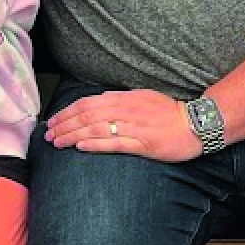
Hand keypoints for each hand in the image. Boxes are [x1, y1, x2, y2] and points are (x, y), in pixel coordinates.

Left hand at [45, 88, 198, 161]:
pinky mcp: (144, 145)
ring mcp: (135, 128)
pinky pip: (115, 144)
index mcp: (124, 98)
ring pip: (97, 129)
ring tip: (58, 143)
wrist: (196, 124)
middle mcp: (126, 110)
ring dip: (73, 136)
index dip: (67, 112)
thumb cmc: (167, 112)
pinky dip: (95, 145)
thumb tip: (95, 102)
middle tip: (48, 135)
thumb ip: (118, 99)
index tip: (53, 121)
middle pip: (87, 116)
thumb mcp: (141, 97)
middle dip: (64, 125)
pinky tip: (80, 147)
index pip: (87, 103)